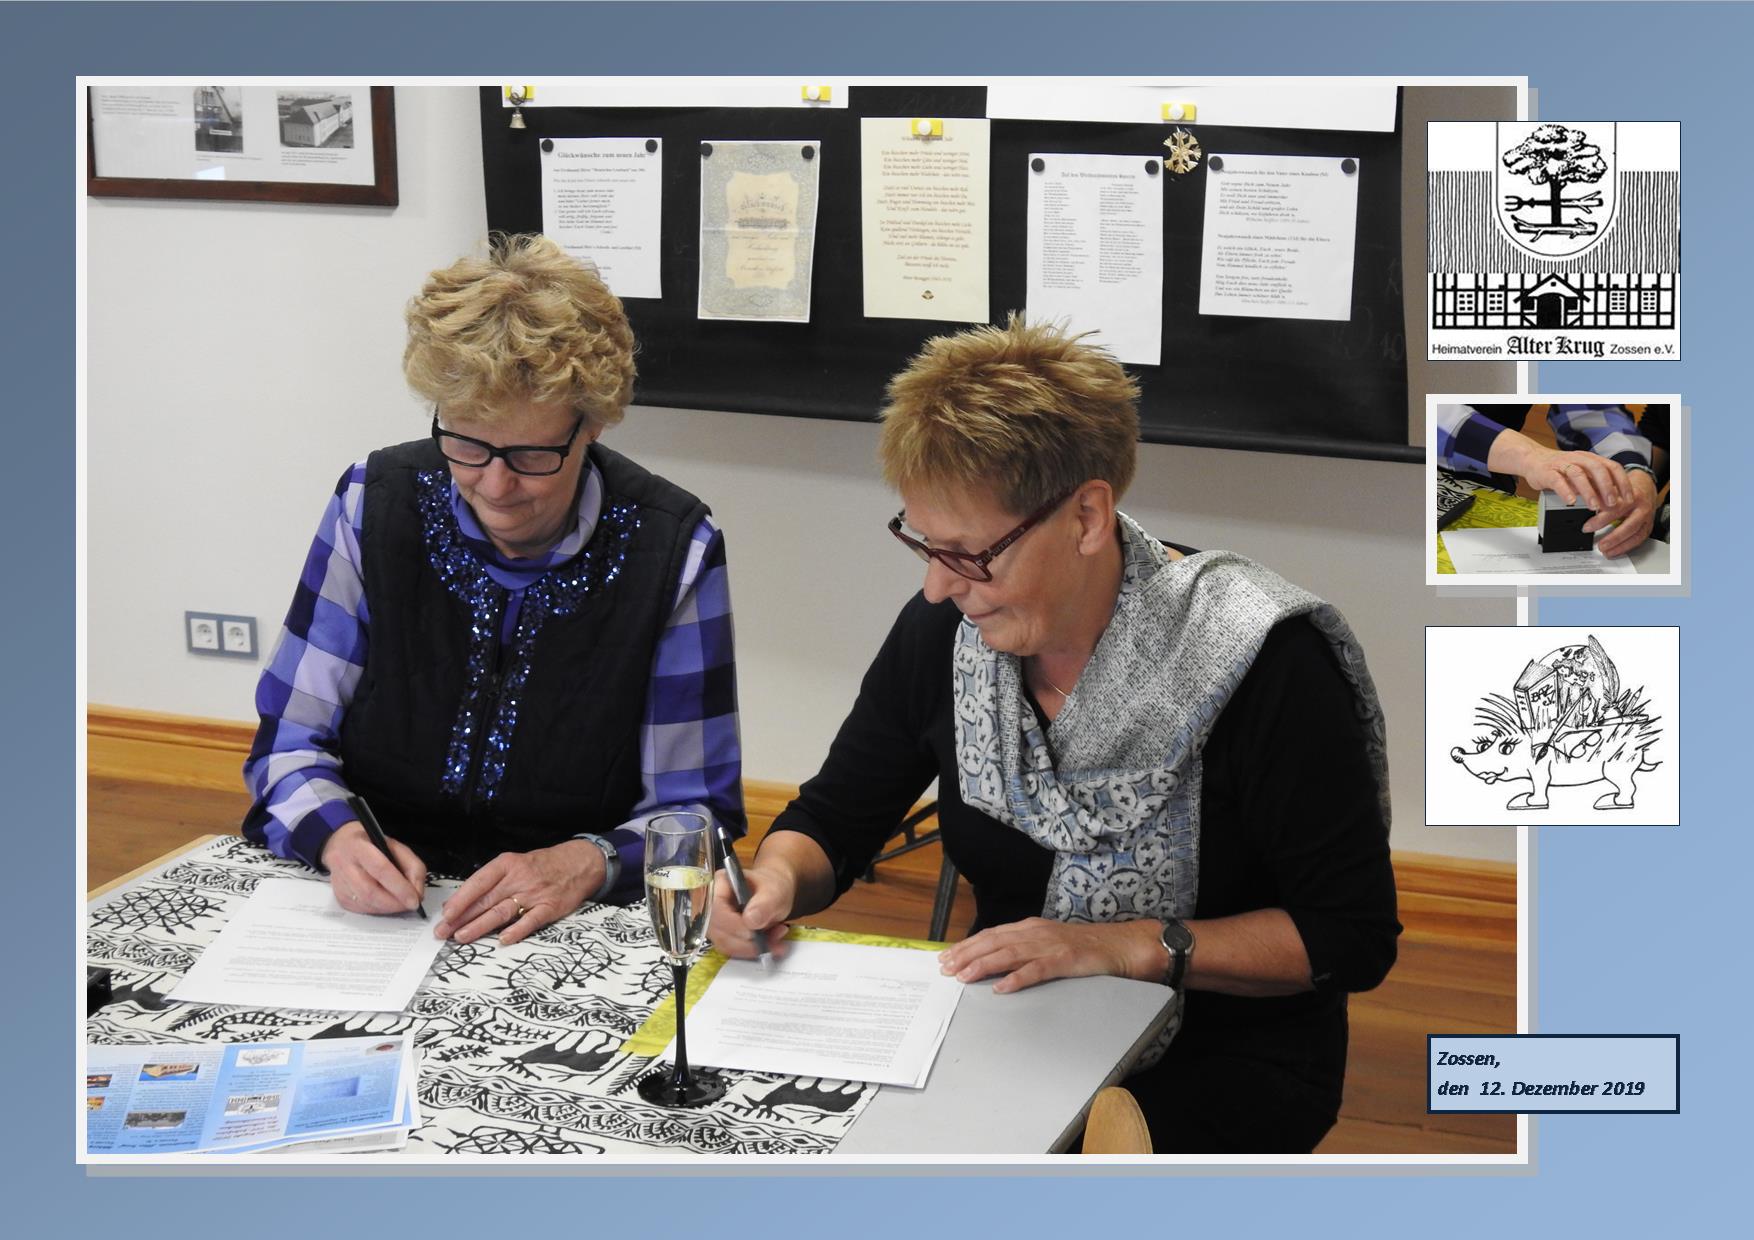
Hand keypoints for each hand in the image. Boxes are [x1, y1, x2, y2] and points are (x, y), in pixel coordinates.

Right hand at [321, 822, 427, 915]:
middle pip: (370, 891)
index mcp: (359, 846)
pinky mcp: (338, 895)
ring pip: (365, 903)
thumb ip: (412, 866)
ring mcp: (338, 881)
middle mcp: (343, 864)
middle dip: (394, 903)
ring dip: (388, 908)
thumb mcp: (396, 846)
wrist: (341, 844)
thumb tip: (417, 893)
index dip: (400, 887)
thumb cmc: (372, 845)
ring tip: (400, 904)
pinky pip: (360, 909)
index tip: (415, 900)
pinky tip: (385, 903)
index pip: (381, 869)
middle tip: (410, 905)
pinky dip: (378, 910)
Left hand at [434, 840, 603, 945]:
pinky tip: (503, 939)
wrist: (578, 863)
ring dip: (480, 926)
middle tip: (444, 932)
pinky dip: (517, 930)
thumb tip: (463, 902)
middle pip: (485, 900)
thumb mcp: (515, 864)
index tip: (445, 914)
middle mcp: (519, 878)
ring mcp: (534, 894)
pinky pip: (530, 921)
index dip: (460, 899)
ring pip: (501, 912)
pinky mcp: (549, 907)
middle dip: (462, 918)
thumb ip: (492, 882)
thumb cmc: (542, 865)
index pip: (478, 883)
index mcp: (507, 865)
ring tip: (462, 937)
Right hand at [706, 861, 794, 960]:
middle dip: (745, 942)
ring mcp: (714, 922)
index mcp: (719, 883)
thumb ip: (765, 904)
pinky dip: (752, 952)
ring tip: (776, 941)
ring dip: (751, 949)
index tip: (752, 934)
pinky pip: (732, 950)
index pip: (714, 907)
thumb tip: (750, 921)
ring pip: (724, 944)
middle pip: (716, 930)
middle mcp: (711, 903)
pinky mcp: (722, 936)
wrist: (774, 895)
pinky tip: (770, 945)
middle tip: (771, 942)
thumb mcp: (775, 891)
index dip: (731, 924)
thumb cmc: (771, 888)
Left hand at [936, 917, 1161, 994]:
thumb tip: (996, 963)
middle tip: (946, 968)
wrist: (1122, 945)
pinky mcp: (1066, 960)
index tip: (947, 957)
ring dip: (984, 965)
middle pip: (994, 942)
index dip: (967, 946)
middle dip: (967, 954)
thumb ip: (1025, 949)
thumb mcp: (1049, 942)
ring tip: (964, 976)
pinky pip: (1037, 970)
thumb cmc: (1085, 947)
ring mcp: (1051, 946)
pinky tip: (1002, 987)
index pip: (991, 935)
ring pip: (1010, 953)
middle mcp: (1036, 933)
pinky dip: (1018, 978)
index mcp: (1030, 928)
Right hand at [1519, 447, 1629, 516]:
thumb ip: (1594, 484)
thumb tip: (1611, 501)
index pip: (1612, 467)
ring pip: (1579, 474)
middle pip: (1598, 469)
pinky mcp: (1547, 472)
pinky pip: (1557, 480)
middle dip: (1607, 487)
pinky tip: (1570, 501)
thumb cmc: (1559, 469)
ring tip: (1593, 506)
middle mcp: (1579, 459)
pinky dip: (1565, 491)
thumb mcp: (1581, 474)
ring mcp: (1562, 464)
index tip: (1627, 498)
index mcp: (1590, 459)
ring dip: (1588, 491)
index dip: (1622, 482)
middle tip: (1612, 504)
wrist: (1532, 459)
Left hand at [1592, 467, 1657, 557]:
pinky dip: (1626, 547)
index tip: (1587, 528)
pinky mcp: (1648, 526)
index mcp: (1631, 496)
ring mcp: (1646, 518)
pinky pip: (1639, 539)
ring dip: (1620, 546)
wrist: (1646, 486)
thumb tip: (1580, 501)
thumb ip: (1598, 495)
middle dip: (1613, 537)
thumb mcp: (1611, 486)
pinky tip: (1615, 551)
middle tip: (1600, 545)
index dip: (1600, 520)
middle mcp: (1641, 507)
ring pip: (1635, 534)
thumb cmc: (1626, 486)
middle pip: (1628, 525)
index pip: (1615, 509)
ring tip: (1606, 552)